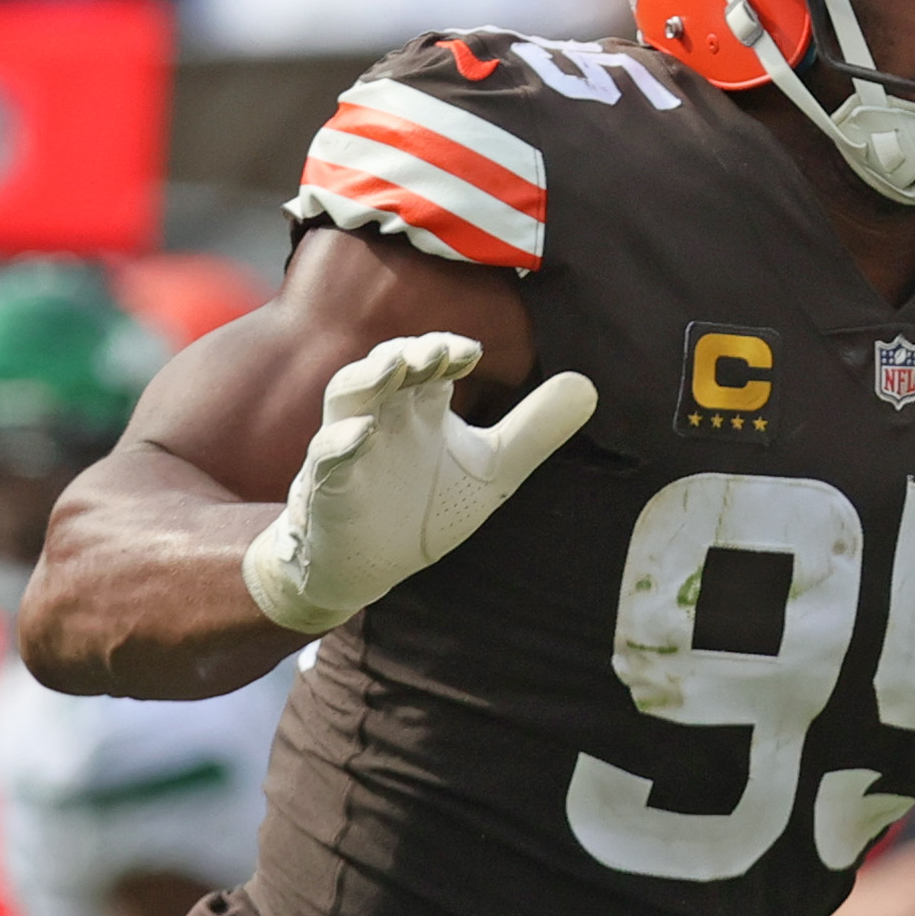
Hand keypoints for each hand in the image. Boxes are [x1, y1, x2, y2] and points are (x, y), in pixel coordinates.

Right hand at [242, 332, 596, 636]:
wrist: (366, 566)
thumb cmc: (422, 505)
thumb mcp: (492, 470)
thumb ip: (534, 430)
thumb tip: (588, 385)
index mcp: (420, 406)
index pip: (431, 362)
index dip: (446, 349)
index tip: (473, 351)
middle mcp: (383, 415)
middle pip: (386, 366)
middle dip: (408, 353)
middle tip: (437, 350)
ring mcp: (349, 448)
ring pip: (348, 396)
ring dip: (369, 378)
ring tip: (395, 367)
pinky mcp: (327, 487)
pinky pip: (326, 458)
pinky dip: (339, 443)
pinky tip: (359, 434)